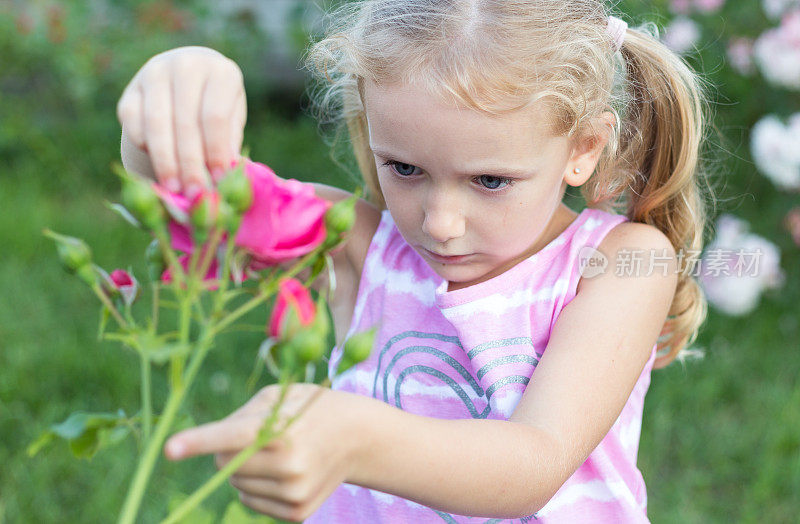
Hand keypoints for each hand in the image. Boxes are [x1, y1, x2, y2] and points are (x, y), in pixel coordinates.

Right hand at [117, 46, 246, 195]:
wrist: (187, 78)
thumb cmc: (217, 104)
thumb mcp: (233, 117)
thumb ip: (230, 141)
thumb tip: (228, 173)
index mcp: (220, 72)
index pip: (215, 117)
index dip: (216, 151)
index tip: (218, 179)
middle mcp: (186, 65)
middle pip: (185, 123)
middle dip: (190, 163)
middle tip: (194, 192)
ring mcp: (154, 73)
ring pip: (156, 124)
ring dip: (165, 161)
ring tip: (174, 189)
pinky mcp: (131, 89)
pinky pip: (133, 122)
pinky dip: (144, 147)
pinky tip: (157, 167)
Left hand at [164, 383, 365, 521]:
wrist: (357, 437)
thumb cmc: (309, 408)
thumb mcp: (279, 397)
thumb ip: (240, 418)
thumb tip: (211, 450)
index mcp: (283, 430)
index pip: (232, 437)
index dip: (198, 442)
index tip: (169, 448)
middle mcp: (289, 465)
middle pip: (224, 463)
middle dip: (228, 449)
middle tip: (260, 435)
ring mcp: (293, 493)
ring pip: (236, 485)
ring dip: (243, 469)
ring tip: (277, 452)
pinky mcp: (297, 512)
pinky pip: (250, 501)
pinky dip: (256, 486)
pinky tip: (283, 472)